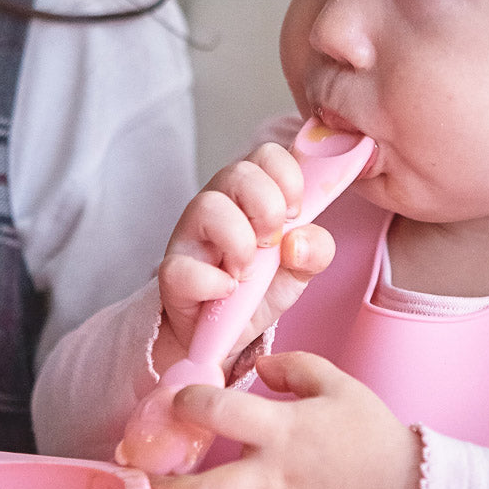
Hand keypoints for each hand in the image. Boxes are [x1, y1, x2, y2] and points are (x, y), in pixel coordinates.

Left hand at [150, 352, 429, 488]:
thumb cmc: (370, 436)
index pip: (222, 412)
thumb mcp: (339, 384)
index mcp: (285, 431)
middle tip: (143, 476)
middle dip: (160, 488)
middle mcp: (273, 479)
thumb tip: (257, 366)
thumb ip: (296, 366)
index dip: (190, 402)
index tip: (177, 400)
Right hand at [154, 143, 335, 373]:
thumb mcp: (300, 267)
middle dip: (267, 209)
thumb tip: (299, 241)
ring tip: (248, 270)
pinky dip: (214, 283)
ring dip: (240, 242)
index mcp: (252, 193)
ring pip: (208, 206)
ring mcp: (191, 234)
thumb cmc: (262, 287)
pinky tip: (228, 291)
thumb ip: (316, 249)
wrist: (228, 333)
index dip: (288, 179)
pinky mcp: (172, 272)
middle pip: (239, 171)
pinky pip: (182, 267)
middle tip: (271, 243)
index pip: (268, 155)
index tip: (295, 214)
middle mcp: (219, 203)